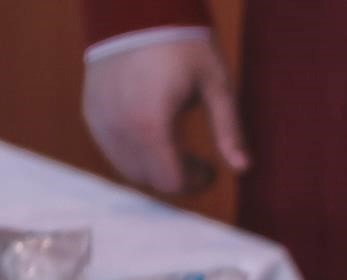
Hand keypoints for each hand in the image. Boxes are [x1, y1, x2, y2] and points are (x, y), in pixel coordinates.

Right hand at [82, 37, 248, 195]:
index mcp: (150, 124)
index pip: (169, 182)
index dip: (194, 183)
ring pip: (128, 169)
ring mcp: (100, 120)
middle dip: (176, 178)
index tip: (212, 170)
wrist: (135, 11)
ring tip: (178, 147)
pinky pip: (112, 149)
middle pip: (148, 180)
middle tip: (198, 161)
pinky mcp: (91, 112)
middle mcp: (119, 127)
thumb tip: (244, 169)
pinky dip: (135, 153)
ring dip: (155, 168)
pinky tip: (154, 134)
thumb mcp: (217, 86)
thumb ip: (229, 131)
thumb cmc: (183, 46)